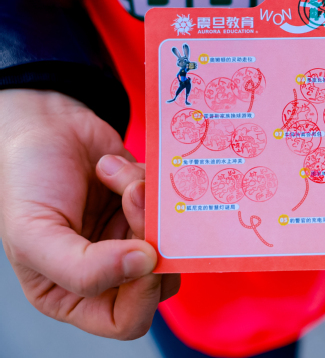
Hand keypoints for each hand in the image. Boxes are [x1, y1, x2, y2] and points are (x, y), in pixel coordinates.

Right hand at [0, 90, 178, 338]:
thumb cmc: (27, 182)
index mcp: (72, 295)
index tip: (145, 252)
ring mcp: (133, 239)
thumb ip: (83, 268)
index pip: (126, 320)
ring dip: (151, 204)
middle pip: (159, 280)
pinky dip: (152, 183)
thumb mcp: (35, 235)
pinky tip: (117, 165)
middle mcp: (109, 273)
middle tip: (132, 194)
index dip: (143, 294)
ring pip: (173, 243)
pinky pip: (174, 208)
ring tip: (119, 175)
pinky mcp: (150, 209)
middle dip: (150, 236)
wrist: (43, 126)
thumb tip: (145, 267)